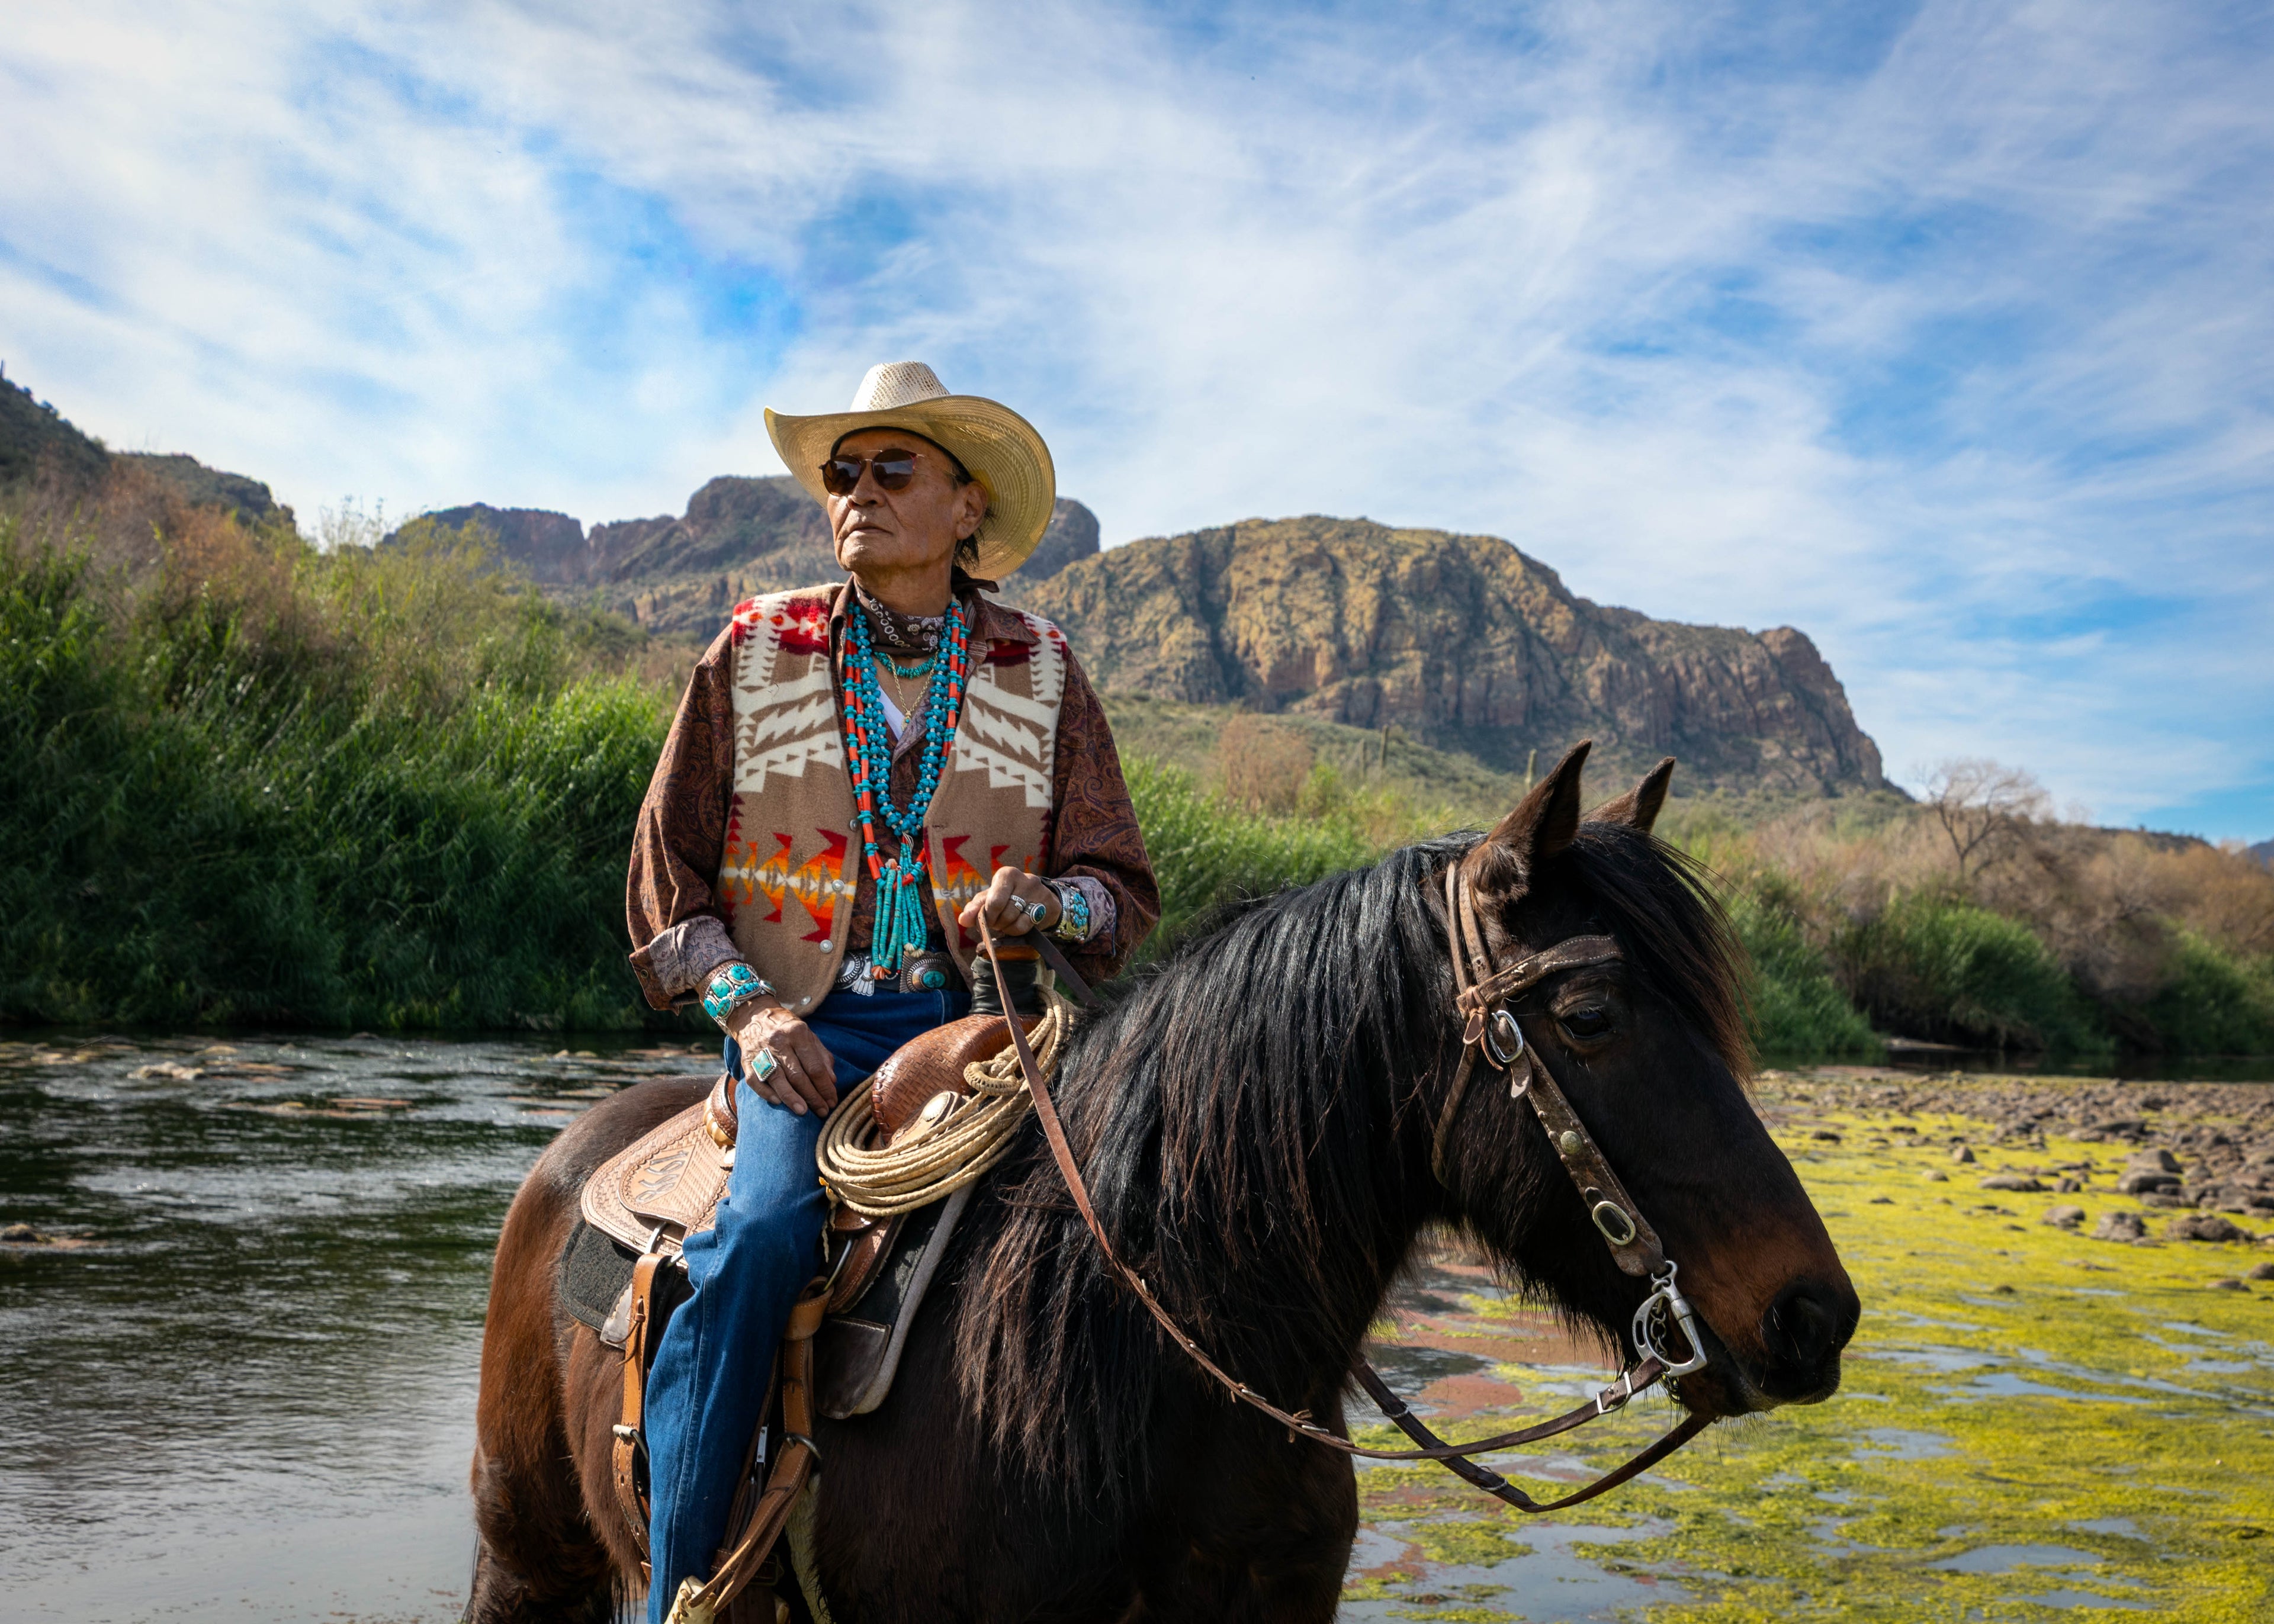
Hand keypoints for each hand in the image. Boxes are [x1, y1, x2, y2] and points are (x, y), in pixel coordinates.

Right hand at [722, 999, 837, 1115]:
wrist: (754, 1015)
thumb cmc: (787, 1029)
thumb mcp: (809, 1035)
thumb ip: (822, 1056)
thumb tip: (832, 1081)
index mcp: (797, 1033)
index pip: (814, 1066)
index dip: (825, 1087)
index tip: (832, 1101)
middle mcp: (779, 1042)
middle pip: (797, 1075)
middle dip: (812, 1096)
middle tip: (822, 1111)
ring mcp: (761, 1051)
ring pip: (777, 1079)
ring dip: (791, 1098)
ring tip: (803, 1111)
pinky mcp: (747, 1060)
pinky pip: (755, 1080)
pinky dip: (766, 1093)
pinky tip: (778, 1102)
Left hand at [956, 868, 1058, 938]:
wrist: (1039, 900)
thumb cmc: (1009, 897)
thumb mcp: (990, 898)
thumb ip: (975, 908)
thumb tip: (963, 919)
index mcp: (1006, 874)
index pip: (993, 900)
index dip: (987, 915)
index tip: (986, 919)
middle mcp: (1024, 879)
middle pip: (1003, 911)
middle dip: (996, 922)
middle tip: (996, 922)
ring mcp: (1037, 893)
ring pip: (1013, 920)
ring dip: (1005, 927)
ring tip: (1006, 923)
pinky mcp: (1047, 906)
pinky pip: (1024, 926)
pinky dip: (1015, 931)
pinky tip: (1016, 925)